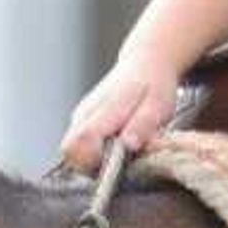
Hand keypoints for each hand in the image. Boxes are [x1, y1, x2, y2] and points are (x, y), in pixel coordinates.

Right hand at [59, 54, 183, 170]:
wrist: (145, 63)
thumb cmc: (154, 85)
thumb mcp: (158, 105)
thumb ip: (143, 125)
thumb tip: (128, 145)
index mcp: (103, 110)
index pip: (77, 143)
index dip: (92, 161)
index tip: (116, 160)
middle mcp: (84, 114)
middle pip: (69, 152)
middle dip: (93, 164)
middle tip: (122, 156)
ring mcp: (81, 117)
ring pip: (73, 151)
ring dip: (96, 158)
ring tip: (123, 146)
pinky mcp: (83, 120)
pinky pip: (81, 145)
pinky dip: (97, 151)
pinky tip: (117, 141)